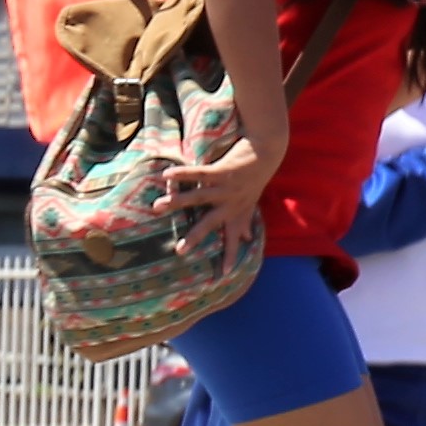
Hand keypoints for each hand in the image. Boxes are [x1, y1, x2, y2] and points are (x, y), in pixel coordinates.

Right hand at [158, 134, 282, 255]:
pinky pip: (199, 174)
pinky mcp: (222, 171)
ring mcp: (226, 188)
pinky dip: (183, 174)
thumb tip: (248, 238)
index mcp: (238, 212)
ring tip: (157, 206)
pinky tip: (166, 175)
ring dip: (177, 202)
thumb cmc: (255, 177)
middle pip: (210, 223)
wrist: (267, 151)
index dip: (231, 255)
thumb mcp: (252, 201)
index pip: (233, 238)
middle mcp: (231, 203)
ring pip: (199, 197)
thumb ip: (245, 220)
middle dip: (195, 237)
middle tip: (180, 251)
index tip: (225, 274)